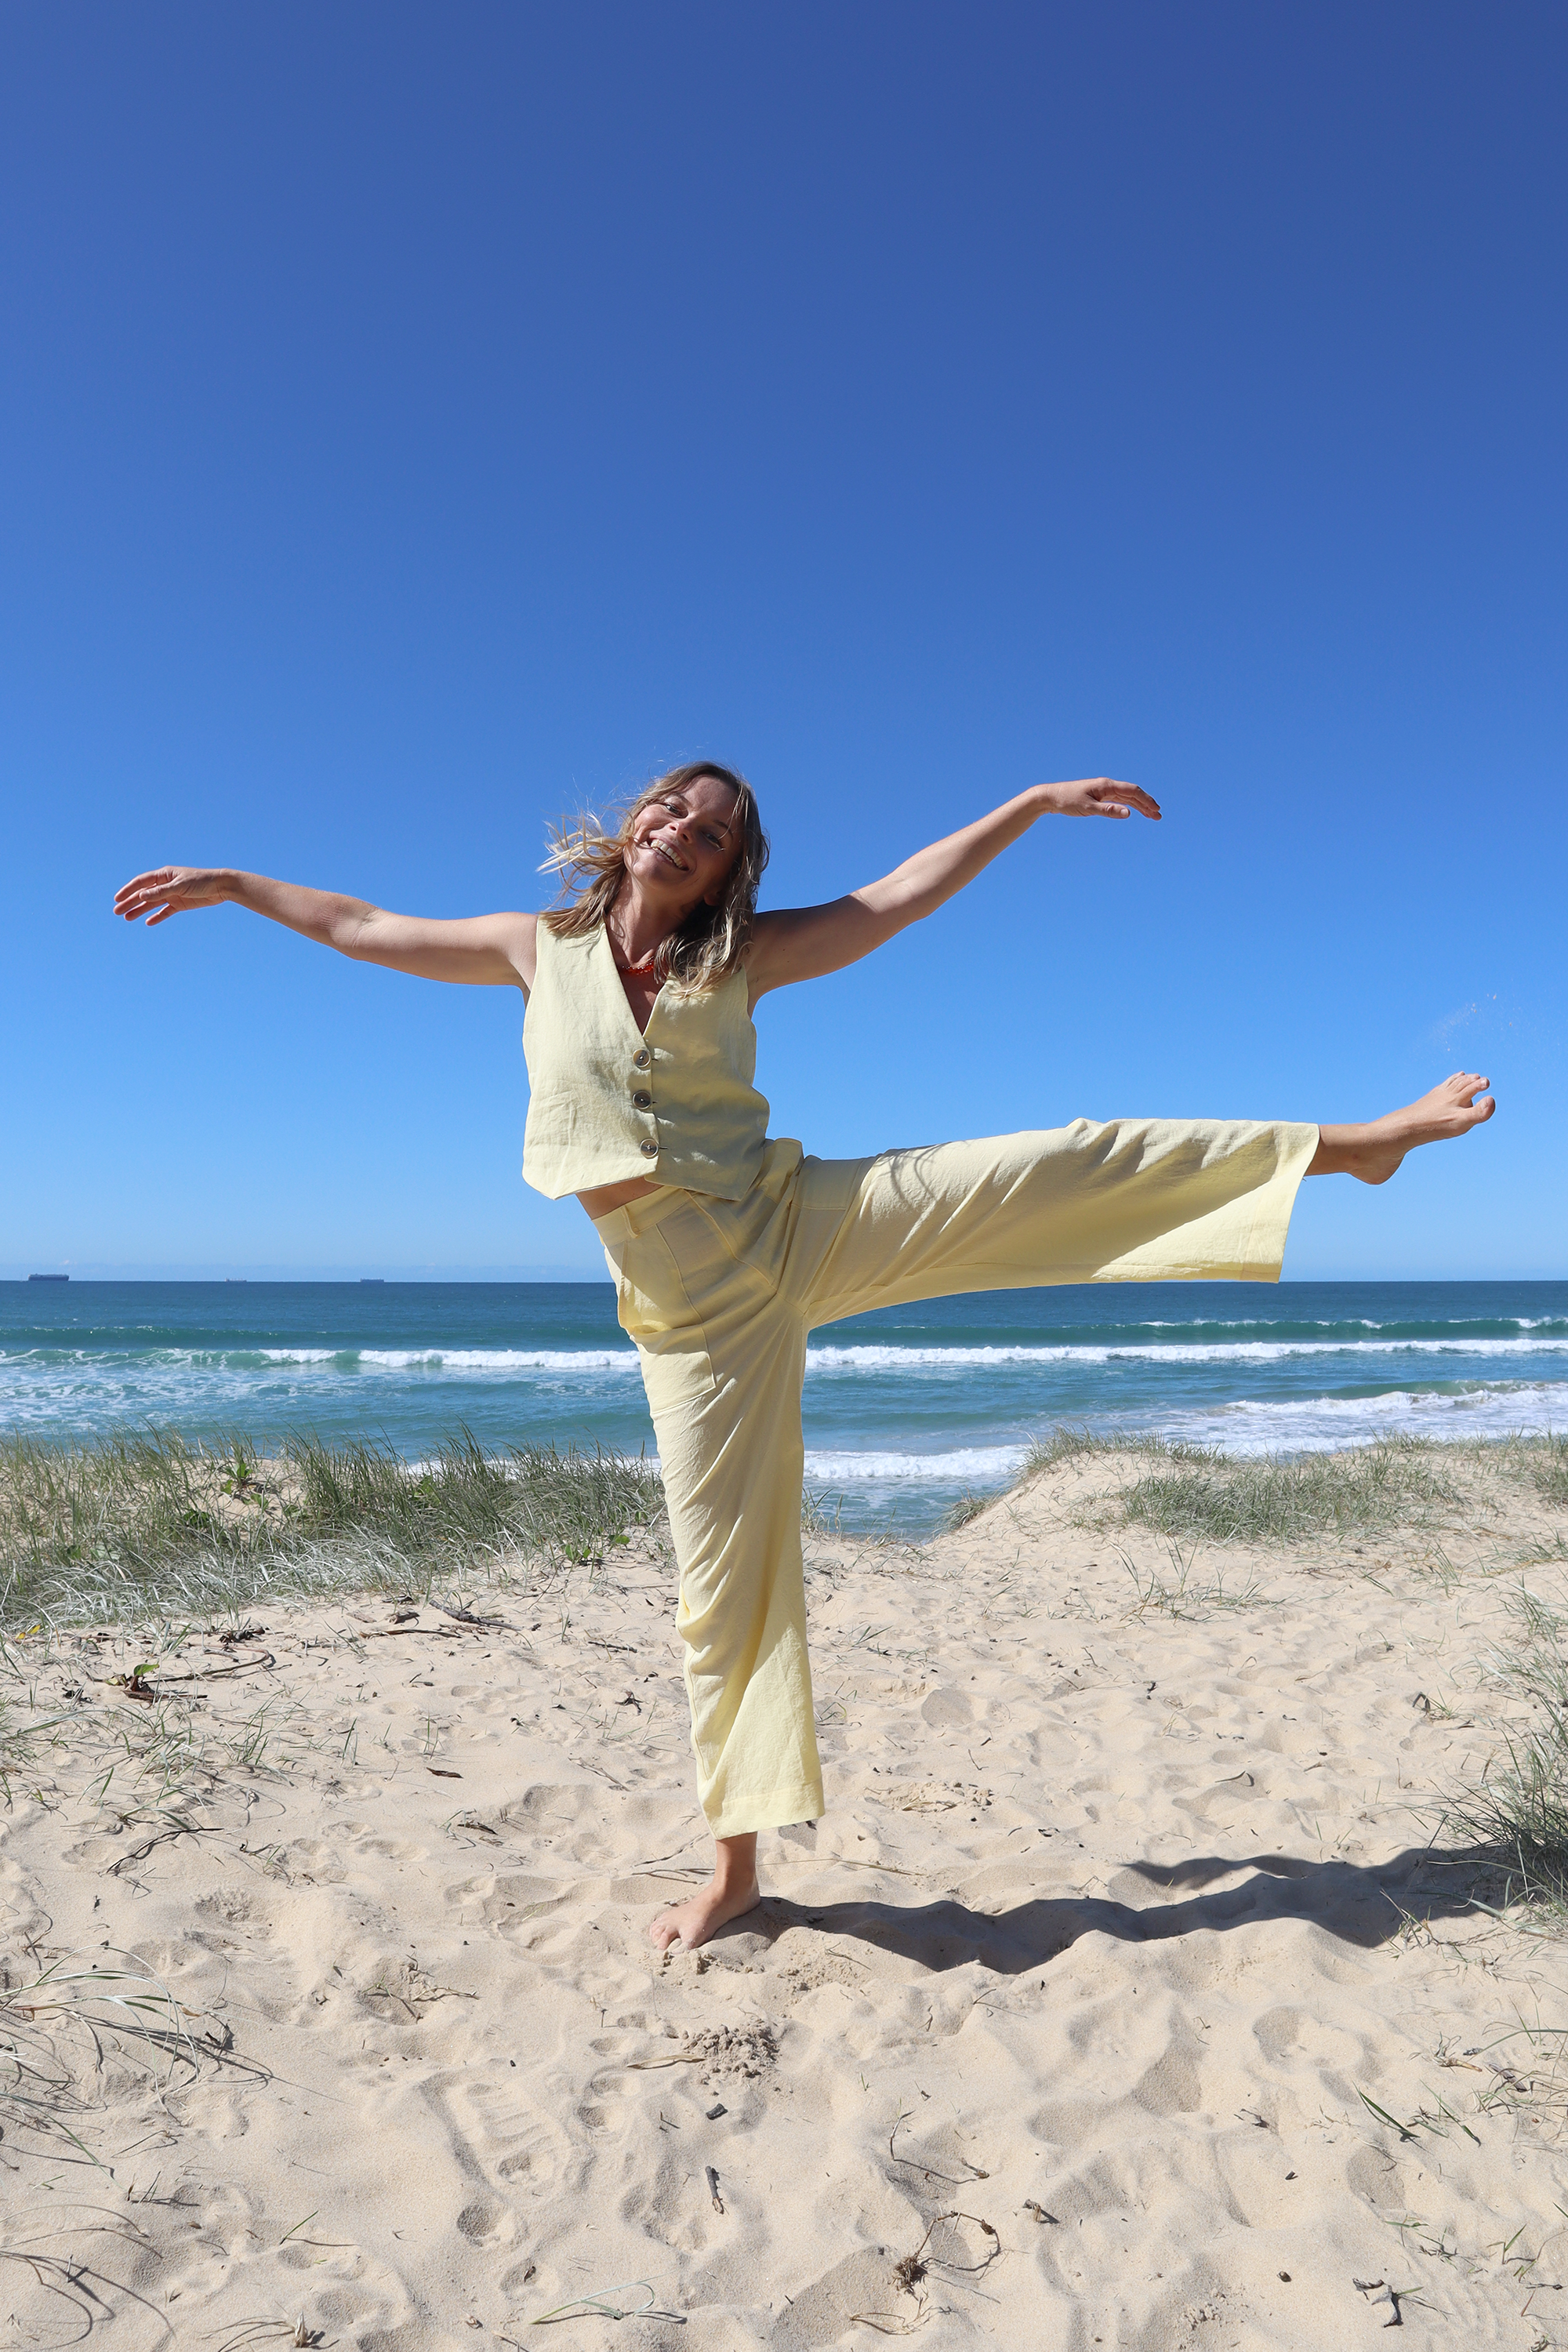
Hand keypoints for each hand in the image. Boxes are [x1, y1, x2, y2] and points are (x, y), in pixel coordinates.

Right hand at [113, 866, 232, 925]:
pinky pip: (165, 911)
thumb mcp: (179, 886)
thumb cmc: (201, 881)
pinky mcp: (180, 904)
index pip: (141, 882)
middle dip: (130, 902)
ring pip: (152, 903)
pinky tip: (148, 922)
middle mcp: (165, 884)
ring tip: (127, 918)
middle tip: (117, 912)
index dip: (128, 890)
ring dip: (140, 910)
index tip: (117, 899)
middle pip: (143, 894)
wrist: (221, 887)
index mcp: (164, 875)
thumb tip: (141, 895)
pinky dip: (157, 916)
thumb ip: (161, 891)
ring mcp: (172, 894)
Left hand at [1038, 777, 1160, 820]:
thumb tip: (1129, 813)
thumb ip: (1108, 810)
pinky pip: (1118, 800)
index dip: (1146, 800)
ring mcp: (1103, 790)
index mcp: (1106, 785)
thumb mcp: (1088, 808)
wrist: (1050, 797)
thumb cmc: (1067, 801)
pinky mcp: (1098, 796)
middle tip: (1158, 816)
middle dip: (1146, 804)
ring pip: (1126, 797)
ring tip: (1151, 816)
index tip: (1156, 810)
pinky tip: (1133, 811)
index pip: (1132, 791)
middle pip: (1132, 793)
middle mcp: (1107, 786)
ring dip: (1139, 806)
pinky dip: (1128, 805)